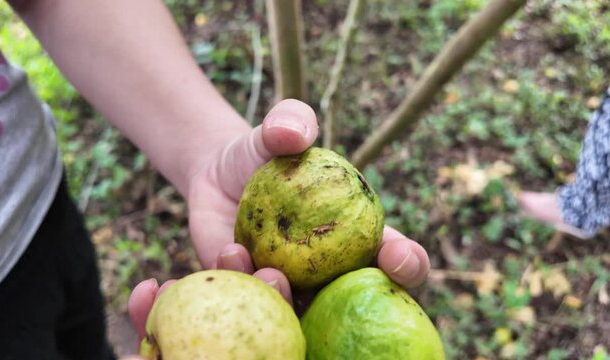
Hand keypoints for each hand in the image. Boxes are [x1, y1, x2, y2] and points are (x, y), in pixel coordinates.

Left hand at [184, 99, 428, 300]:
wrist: (216, 175)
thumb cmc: (262, 155)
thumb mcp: (276, 130)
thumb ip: (291, 120)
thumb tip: (294, 133)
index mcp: (356, 234)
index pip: (395, 257)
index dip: (408, 264)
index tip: (398, 257)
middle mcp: (330, 271)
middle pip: (359, 303)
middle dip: (358, 307)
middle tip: (328, 282)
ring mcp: (293, 287)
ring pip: (301, 312)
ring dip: (289, 299)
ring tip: (270, 271)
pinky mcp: (254, 293)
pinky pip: (255, 299)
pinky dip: (246, 281)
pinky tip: (230, 250)